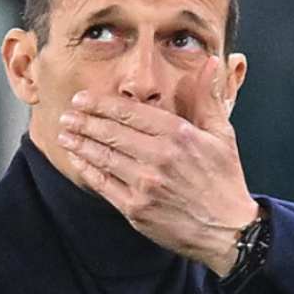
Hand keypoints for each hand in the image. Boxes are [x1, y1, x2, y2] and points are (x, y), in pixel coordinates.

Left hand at [56, 56, 258, 275]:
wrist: (228, 230)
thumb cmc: (224, 181)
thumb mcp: (222, 135)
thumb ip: (207, 98)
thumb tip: (209, 63)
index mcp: (179, 135)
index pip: (130, 112)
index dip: (101, 104)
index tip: (83, 99)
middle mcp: (159, 157)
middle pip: (111, 132)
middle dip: (84, 121)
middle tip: (67, 114)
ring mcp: (145, 185)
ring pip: (104, 157)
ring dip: (80, 143)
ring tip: (65, 134)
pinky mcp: (136, 209)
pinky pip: (104, 185)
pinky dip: (88, 170)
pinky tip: (78, 160)